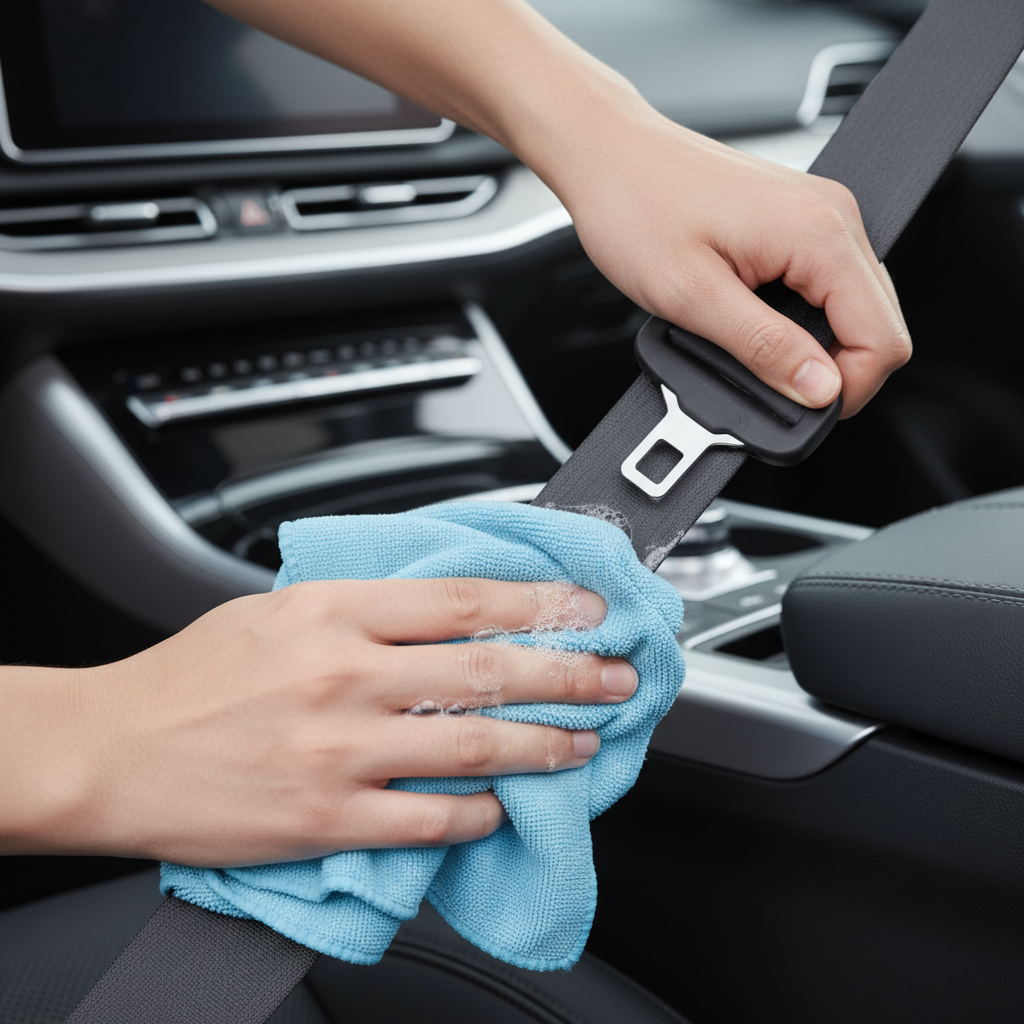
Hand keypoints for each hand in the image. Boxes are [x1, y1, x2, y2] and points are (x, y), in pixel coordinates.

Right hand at [0, 579, 634, 866]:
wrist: (107, 751)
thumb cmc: (188, 677)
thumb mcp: (279, 608)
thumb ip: (362, 609)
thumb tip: (446, 613)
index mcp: (334, 612)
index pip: (466, 600)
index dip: (541, 602)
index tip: (587, 609)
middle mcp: (346, 676)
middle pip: (489, 669)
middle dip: (569, 674)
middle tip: (617, 678)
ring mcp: (341, 751)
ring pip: (475, 745)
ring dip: (545, 744)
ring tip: (585, 743)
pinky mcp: (326, 819)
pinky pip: (430, 818)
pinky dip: (479, 812)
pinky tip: (504, 805)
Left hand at [530, 111, 911, 417]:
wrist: (608, 154)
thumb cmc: (635, 208)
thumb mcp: (693, 298)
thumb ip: (765, 349)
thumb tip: (822, 390)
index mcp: (819, 233)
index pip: (883, 339)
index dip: (846, 390)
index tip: (796, 406)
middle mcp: (833, 215)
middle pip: (877, 325)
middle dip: (830, 370)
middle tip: (766, 383)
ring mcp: (819, 213)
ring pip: (852, 308)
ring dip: (810, 343)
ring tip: (748, 348)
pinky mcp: (798, 219)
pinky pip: (824, 285)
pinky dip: (797, 317)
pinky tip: (751, 319)